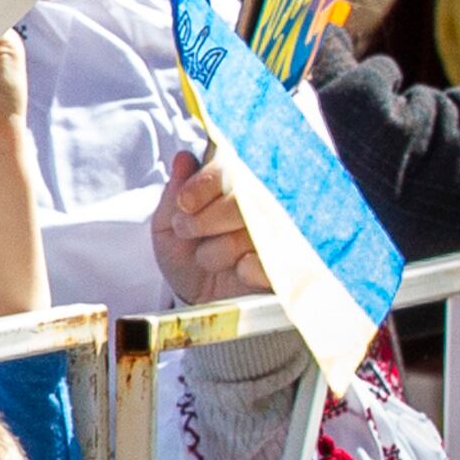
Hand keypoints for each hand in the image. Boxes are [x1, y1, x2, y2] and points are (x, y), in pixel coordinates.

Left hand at [154, 146, 268, 304]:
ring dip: (219, 249)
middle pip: (243, 199)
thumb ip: (175, 192)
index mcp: (235, 187)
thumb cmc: (186, 257)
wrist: (197, 300)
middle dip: (206, 219)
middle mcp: (263, 206)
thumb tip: (184, 159)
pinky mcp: (290, 267)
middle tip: (188, 231)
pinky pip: (269, 262)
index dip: (205, 183)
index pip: (232, 168)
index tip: (184, 204)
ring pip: (253, 231)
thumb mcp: (168, 225)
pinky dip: (244, 268)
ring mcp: (280, 236)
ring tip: (208, 258)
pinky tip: (236, 271)